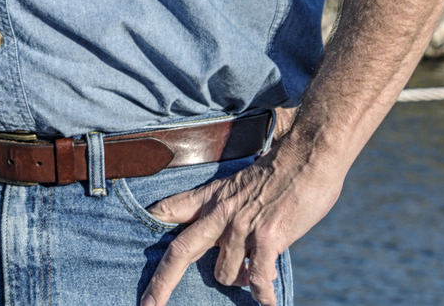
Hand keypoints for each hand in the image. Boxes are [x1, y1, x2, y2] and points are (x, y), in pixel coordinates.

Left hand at [138, 134, 344, 305]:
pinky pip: (258, 279)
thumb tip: (229, 235)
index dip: (152, 221)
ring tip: (254, 278)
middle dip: (161, 283)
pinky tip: (267, 302)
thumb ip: (230, 208)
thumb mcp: (243, 182)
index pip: (172, 209)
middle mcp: (221, 213)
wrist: (309, 152)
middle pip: (180, 252)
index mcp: (213, 196)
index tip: (134, 234)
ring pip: (224, 274)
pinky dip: (263, 295)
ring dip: (238, 282)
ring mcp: (242, 226)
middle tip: (149, 305)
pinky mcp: (267, 237)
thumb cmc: (282, 168)